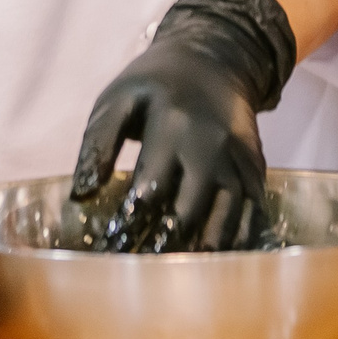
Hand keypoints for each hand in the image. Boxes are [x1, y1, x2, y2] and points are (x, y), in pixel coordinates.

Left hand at [70, 0, 298, 251]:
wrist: (216, 59)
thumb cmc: (155, 85)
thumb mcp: (117, 101)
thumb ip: (96, 145)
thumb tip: (80, 195)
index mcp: (171, 125)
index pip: (150, 187)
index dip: (130, 223)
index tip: (112, 249)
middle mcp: (210, 145)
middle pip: (189, 210)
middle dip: (163, 246)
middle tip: (141, 273)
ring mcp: (238, 159)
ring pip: (226, 219)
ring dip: (200, 253)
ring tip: (176, 279)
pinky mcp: (257, 168)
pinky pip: (251, 214)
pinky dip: (234, 243)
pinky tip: (214, 265)